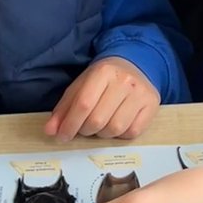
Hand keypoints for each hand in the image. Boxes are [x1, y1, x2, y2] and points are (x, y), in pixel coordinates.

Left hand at [44, 56, 159, 139]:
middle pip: (98, 120)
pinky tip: (117, 125)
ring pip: (115, 129)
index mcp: (103, 71)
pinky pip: (132, 132)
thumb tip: (50, 131)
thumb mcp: (81, 86)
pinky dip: (120, 135)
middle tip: (84, 128)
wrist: (135, 66)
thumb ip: (64, 108)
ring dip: (103, 134)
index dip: (70, 124)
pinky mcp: (152, 105)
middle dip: (85, 130)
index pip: (83, 104)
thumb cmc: (104, 79)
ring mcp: (140, 93)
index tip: (62, 136)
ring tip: (101, 125)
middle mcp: (124, 81)